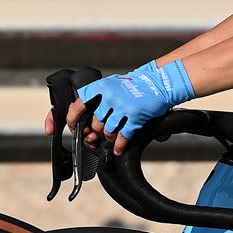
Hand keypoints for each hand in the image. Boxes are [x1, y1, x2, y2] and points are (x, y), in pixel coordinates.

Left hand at [70, 61, 195, 153]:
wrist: (159, 83)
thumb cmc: (136, 84)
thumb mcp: (113, 83)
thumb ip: (97, 95)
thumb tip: (80, 110)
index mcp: (101, 87)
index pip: (79, 105)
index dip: (73, 119)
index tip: (74, 127)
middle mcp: (110, 97)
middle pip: (96, 123)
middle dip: (98, 130)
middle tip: (102, 131)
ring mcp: (123, 107)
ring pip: (108, 131)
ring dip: (110, 137)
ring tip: (114, 136)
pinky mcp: (135, 117)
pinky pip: (122, 137)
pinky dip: (119, 146)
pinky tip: (119, 148)